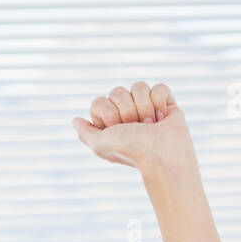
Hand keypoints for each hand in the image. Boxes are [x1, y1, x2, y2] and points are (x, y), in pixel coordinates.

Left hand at [72, 81, 193, 176]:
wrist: (160, 155)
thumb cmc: (131, 151)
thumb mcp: (100, 145)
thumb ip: (85, 133)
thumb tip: (75, 120)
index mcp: (110, 123)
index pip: (99, 101)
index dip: (108, 113)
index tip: (117, 129)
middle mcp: (126, 113)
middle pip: (117, 91)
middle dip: (126, 111)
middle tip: (136, 129)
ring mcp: (146, 106)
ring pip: (139, 86)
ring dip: (144, 108)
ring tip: (150, 126)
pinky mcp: (164, 102)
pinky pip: (158, 87)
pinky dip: (160, 103)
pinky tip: (162, 119)